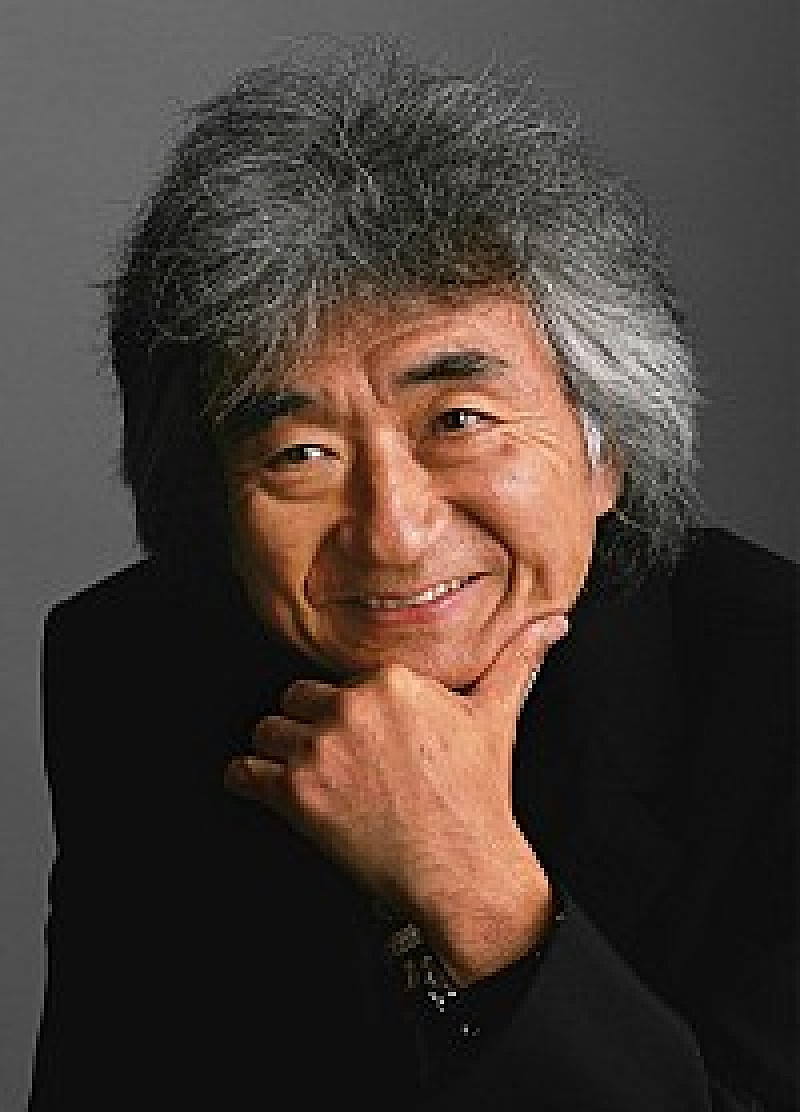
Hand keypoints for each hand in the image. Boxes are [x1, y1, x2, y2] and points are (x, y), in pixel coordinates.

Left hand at [224, 613, 568, 982]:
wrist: (462, 867)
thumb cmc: (476, 795)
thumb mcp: (497, 716)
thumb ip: (518, 659)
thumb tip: (553, 622)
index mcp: (391, 679)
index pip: (339, 678)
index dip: (348, 709)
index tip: (363, 736)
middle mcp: (350, 707)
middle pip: (296, 699)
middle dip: (311, 727)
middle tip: (337, 760)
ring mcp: (319, 751)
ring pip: (266, 731)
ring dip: (278, 753)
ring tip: (308, 777)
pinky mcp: (295, 794)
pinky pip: (243, 772)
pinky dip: (246, 780)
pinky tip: (262, 786)